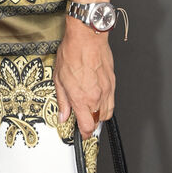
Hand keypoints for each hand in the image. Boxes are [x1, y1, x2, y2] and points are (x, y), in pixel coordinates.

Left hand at [53, 18, 115, 138]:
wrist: (87, 38)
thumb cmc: (72, 54)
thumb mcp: (59, 79)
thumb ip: (63, 101)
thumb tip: (63, 115)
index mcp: (82, 99)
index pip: (87, 127)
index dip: (84, 134)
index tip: (82, 134)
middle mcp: (97, 97)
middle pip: (98, 121)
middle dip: (91, 124)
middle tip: (83, 120)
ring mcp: (107, 90)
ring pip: (107, 112)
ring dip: (99, 115)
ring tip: (90, 109)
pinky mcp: (112, 82)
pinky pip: (112, 100)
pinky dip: (105, 103)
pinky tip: (97, 97)